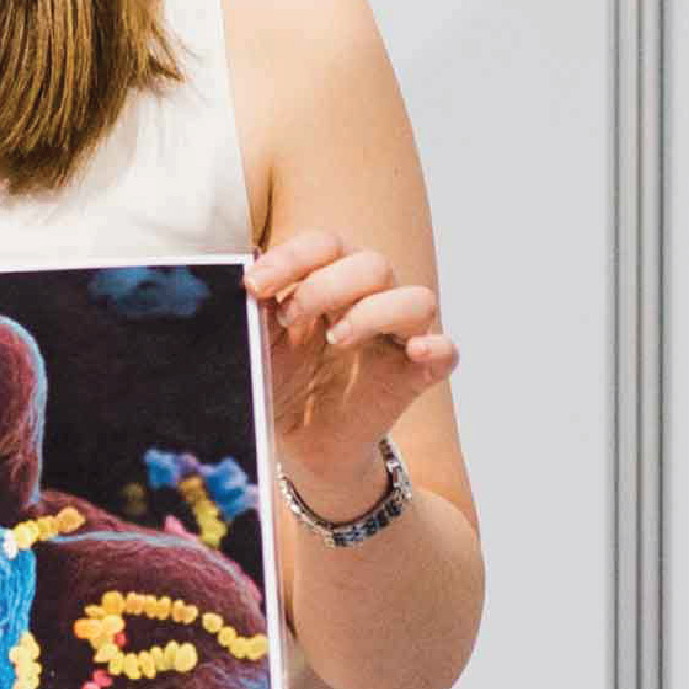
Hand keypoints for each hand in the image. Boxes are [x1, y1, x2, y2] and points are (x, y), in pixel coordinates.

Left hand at [246, 235, 451, 518]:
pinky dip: (436, 347)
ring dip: (374, 312)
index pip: (326, 245)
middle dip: (326, 285)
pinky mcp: (417, 375)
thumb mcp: (260, 342)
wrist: (302, 443)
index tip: (254, 284)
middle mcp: (374, 298)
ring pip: (416, 299)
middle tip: (289, 315)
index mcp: (334, 279)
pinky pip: (447, 351)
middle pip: (373, 265)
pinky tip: (416, 352)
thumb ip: (257, 306)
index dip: (293, 258)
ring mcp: (400, 336)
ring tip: (336, 338)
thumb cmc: (284, 381)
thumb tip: (241, 265)